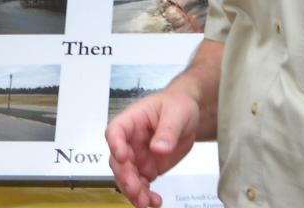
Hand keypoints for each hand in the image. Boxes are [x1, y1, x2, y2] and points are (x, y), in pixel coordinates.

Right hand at [106, 90, 200, 207]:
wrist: (188, 115)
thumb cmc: (177, 105)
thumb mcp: (176, 113)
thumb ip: (168, 131)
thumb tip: (158, 149)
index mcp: (132, 120)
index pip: (115, 130)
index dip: (115, 144)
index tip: (122, 157)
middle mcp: (130, 140)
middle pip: (118, 161)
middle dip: (125, 177)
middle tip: (136, 190)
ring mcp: (137, 157)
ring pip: (127, 177)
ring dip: (133, 192)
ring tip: (146, 203)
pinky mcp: (147, 169)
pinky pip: (141, 185)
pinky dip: (145, 196)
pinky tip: (154, 202)